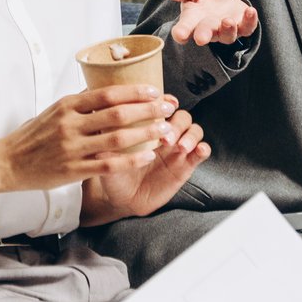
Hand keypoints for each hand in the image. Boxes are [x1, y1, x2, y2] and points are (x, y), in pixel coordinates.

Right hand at [0, 85, 169, 192]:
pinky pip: (109, 164)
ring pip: (117, 139)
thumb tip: (107, 90)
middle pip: (117, 114)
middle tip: (168, 108)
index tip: (154, 91)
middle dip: (148, 110)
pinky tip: (148, 156)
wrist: (8, 162)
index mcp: (67, 106)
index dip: (135, 92)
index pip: (107, 94)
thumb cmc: (33, 137)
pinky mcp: (74, 170)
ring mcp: (73, 148)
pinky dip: (131, 159)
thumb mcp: (53, 111)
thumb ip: (80, 103)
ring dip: (145, 134)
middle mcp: (70, 125)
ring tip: (165, 131)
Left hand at [79, 104, 208, 224]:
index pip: (162, 106)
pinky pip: (201, 152)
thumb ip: (106, 142)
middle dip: (176, 123)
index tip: (164, 103)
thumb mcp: (106, 157)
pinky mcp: (186, 166)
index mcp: (147, 126)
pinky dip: (203, 148)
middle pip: (181, 116)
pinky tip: (197, 151)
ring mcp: (176, 149)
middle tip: (166, 135)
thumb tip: (99, 126)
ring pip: (194, 130)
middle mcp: (164, 134)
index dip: (165, 101)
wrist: (122, 200)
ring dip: (190, 135)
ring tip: (180, 147)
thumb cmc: (114, 174)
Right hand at [161, 0, 257, 46]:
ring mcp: (226, 30)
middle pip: (205, 34)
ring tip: (227, 21)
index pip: (185, 29)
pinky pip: (247, 28)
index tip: (179, 35)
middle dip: (203, 35)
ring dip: (227, 29)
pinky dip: (250, 20)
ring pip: (227, 36)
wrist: (224, 2)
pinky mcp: (243, 27)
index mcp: (193, 21)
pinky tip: (250, 11)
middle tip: (201, 38)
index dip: (181, 32)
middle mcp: (209, 29)